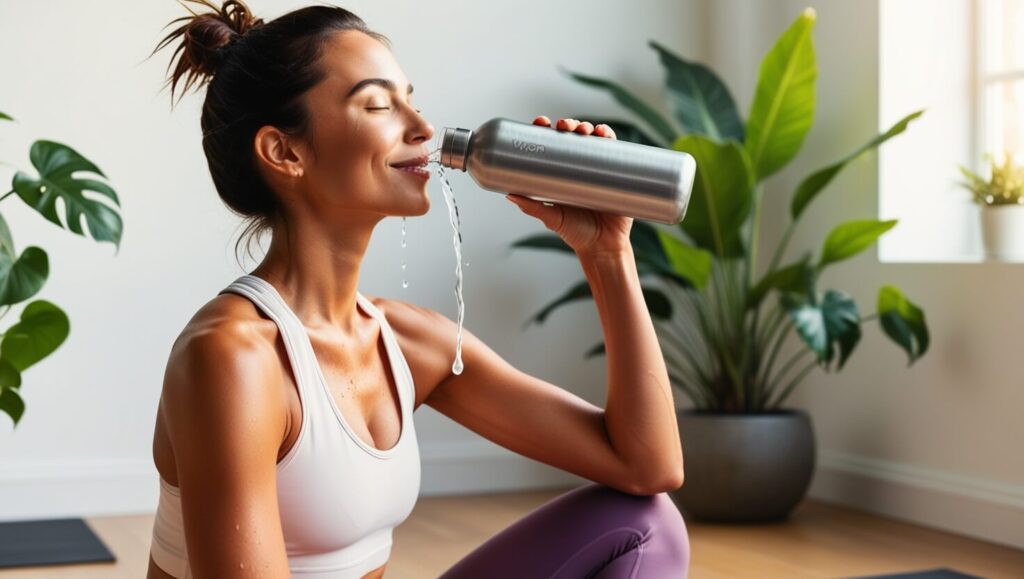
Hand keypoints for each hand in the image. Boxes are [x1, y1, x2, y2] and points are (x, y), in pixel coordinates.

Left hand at [506, 116, 632, 257]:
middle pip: (572, 136)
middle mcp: (579, 167)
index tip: (540, 122)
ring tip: (583, 130)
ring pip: (592, 139)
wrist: (603, 247)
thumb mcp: (551, 218)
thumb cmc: (576, 234)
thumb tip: (510, 194)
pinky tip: (604, 133)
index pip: (551, 144)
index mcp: (560, 173)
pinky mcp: (616, 172)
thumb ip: (533, 207)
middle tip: (563, 125)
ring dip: (587, 126)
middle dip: (568, 124)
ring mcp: (598, 168)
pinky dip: (609, 137)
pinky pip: (614, 150)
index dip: (545, 130)